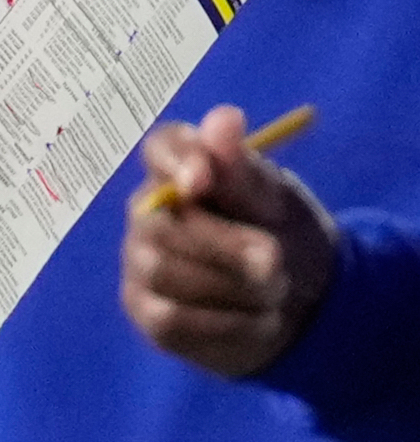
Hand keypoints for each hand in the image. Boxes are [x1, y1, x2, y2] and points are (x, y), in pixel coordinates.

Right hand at [119, 104, 338, 378]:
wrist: (301, 302)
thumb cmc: (281, 235)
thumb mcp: (275, 202)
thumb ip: (243, 170)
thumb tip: (224, 118)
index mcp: (181, 169)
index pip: (160, 149)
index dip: (176, 162)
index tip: (202, 181)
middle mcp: (147, 212)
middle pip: (160, 225)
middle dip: (225, 245)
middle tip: (274, 260)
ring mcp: (139, 262)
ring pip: (163, 271)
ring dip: (232, 287)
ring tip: (273, 292)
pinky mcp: (146, 311)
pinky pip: (171, 318)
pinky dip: (227, 323)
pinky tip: (257, 320)